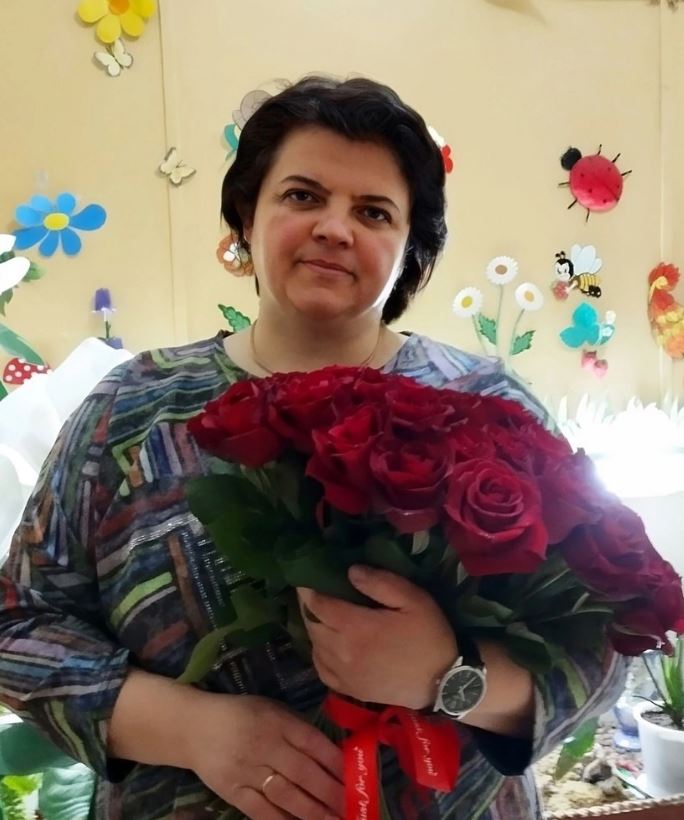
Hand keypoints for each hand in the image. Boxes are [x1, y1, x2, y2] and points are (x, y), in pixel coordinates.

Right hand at [186, 692, 344, 819]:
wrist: (194, 727)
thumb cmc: (241, 715)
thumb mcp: (271, 709)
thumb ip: (297, 729)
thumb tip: (332, 753)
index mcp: (277, 721)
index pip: (313, 743)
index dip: (336, 763)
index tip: (356, 779)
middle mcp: (265, 745)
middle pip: (304, 773)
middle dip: (332, 793)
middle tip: (353, 808)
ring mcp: (248, 771)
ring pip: (287, 796)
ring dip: (314, 812)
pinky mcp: (233, 792)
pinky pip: (262, 811)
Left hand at [297, 565, 457, 709]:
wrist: (443, 684)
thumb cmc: (429, 636)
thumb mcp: (413, 600)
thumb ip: (380, 582)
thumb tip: (350, 571)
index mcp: (355, 627)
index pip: (317, 604)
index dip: (308, 589)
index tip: (306, 576)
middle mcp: (341, 652)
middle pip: (311, 624)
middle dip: (308, 605)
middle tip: (313, 592)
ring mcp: (343, 674)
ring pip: (314, 645)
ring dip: (313, 627)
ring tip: (321, 613)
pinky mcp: (349, 690)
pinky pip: (321, 668)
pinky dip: (318, 652)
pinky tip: (327, 643)